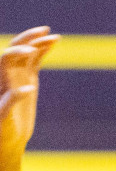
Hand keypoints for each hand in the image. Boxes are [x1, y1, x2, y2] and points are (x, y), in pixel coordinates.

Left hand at [0, 27, 57, 153]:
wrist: (7, 138)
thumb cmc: (1, 131)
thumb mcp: (3, 118)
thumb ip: (11, 102)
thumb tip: (27, 88)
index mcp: (0, 80)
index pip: (6, 57)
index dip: (18, 51)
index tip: (31, 51)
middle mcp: (7, 73)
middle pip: (16, 48)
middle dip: (28, 39)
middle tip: (44, 31)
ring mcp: (18, 75)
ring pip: (28, 52)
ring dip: (39, 42)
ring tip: (54, 36)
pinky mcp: (28, 80)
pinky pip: (36, 60)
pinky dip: (44, 50)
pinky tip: (54, 42)